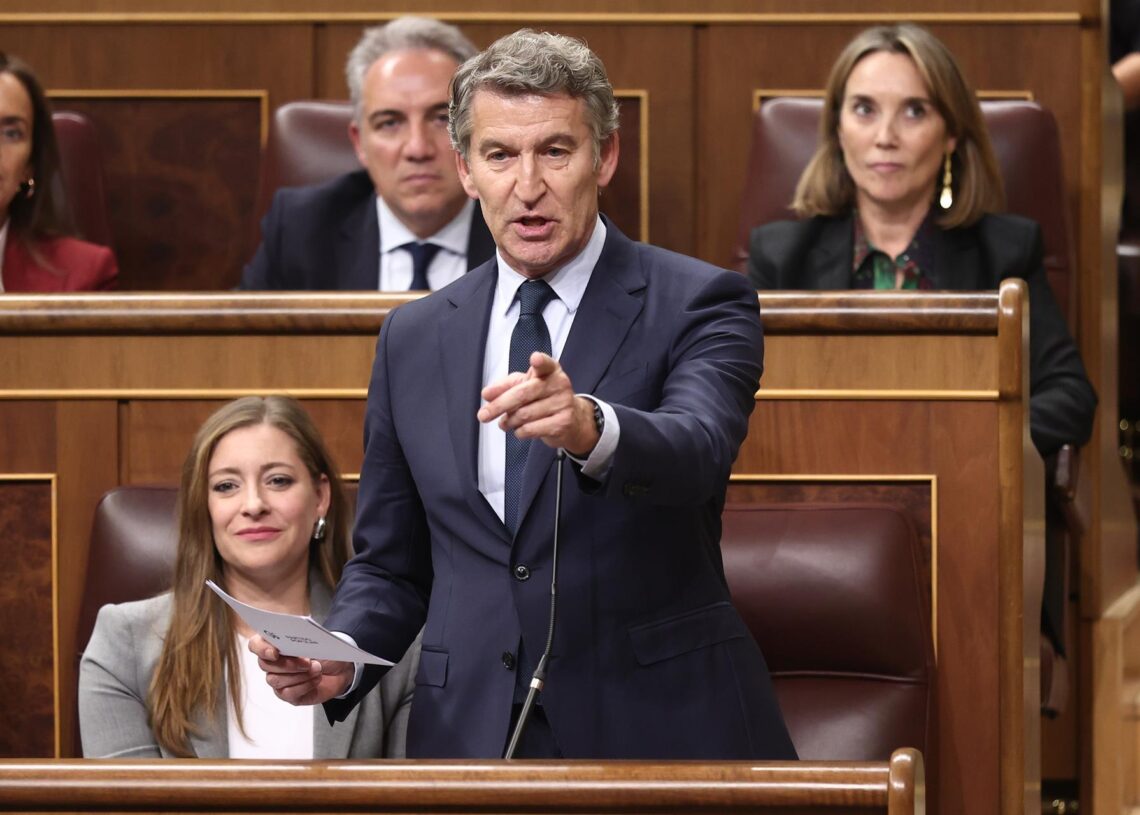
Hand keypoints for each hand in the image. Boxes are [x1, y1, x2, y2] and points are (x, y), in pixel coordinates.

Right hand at [248, 634, 353, 705]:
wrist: (341, 668)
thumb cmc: (324, 652)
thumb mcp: (316, 642)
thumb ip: (302, 641)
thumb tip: (296, 646)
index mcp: (275, 644)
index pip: (255, 645)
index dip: (261, 648)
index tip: (275, 652)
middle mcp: (272, 664)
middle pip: (265, 665)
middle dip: (288, 664)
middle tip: (308, 661)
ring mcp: (278, 681)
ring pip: (276, 680)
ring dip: (300, 675)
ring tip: (317, 669)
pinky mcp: (288, 695)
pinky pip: (288, 693)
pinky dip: (305, 686)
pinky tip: (316, 680)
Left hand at [477, 352, 598, 455]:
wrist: (572, 420)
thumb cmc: (543, 399)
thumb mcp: (525, 386)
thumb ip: (505, 387)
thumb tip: (487, 394)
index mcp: (550, 370)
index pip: (546, 364)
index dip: (540, 361)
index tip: (535, 359)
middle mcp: (559, 384)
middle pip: (522, 394)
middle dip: (499, 405)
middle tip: (483, 415)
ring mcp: (563, 404)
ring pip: (523, 414)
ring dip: (509, 421)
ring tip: (506, 422)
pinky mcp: (562, 423)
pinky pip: (531, 429)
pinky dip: (519, 431)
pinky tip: (520, 429)